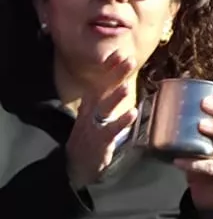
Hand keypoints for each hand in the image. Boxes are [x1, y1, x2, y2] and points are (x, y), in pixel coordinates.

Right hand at [66, 58, 137, 188]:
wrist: (74, 165)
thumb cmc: (89, 135)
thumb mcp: (94, 113)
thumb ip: (106, 97)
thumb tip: (119, 78)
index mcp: (91, 104)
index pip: (101, 82)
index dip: (110, 68)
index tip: (120, 53)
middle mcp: (91, 112)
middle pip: (103, 90)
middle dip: (115, 74)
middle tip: (127, 59)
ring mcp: (94, 127)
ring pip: (104, 109)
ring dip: (115, 97)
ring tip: (126, 85)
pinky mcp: (100, 142)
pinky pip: (111, 131)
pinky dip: (121, 122)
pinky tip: (132, 113)